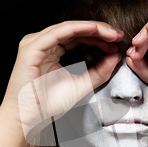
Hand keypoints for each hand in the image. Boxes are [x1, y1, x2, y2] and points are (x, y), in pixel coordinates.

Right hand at [0, 21, 123, 141]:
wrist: (28, 118)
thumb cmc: (47, 104)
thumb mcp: (81, 85)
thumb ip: (99, 72)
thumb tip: (116, 57)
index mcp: (52, 50)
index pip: (78, 37)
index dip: (99, 38)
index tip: (118, 42)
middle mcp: (43, 44)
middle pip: (75, 30)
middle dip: (100, 31)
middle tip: (119, 35)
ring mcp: (36, 43)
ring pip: (69, 28)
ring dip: (93, 28)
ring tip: (111, 34)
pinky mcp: (32, 47)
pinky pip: (59, 32)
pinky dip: (78, 29)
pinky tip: (94, 29)